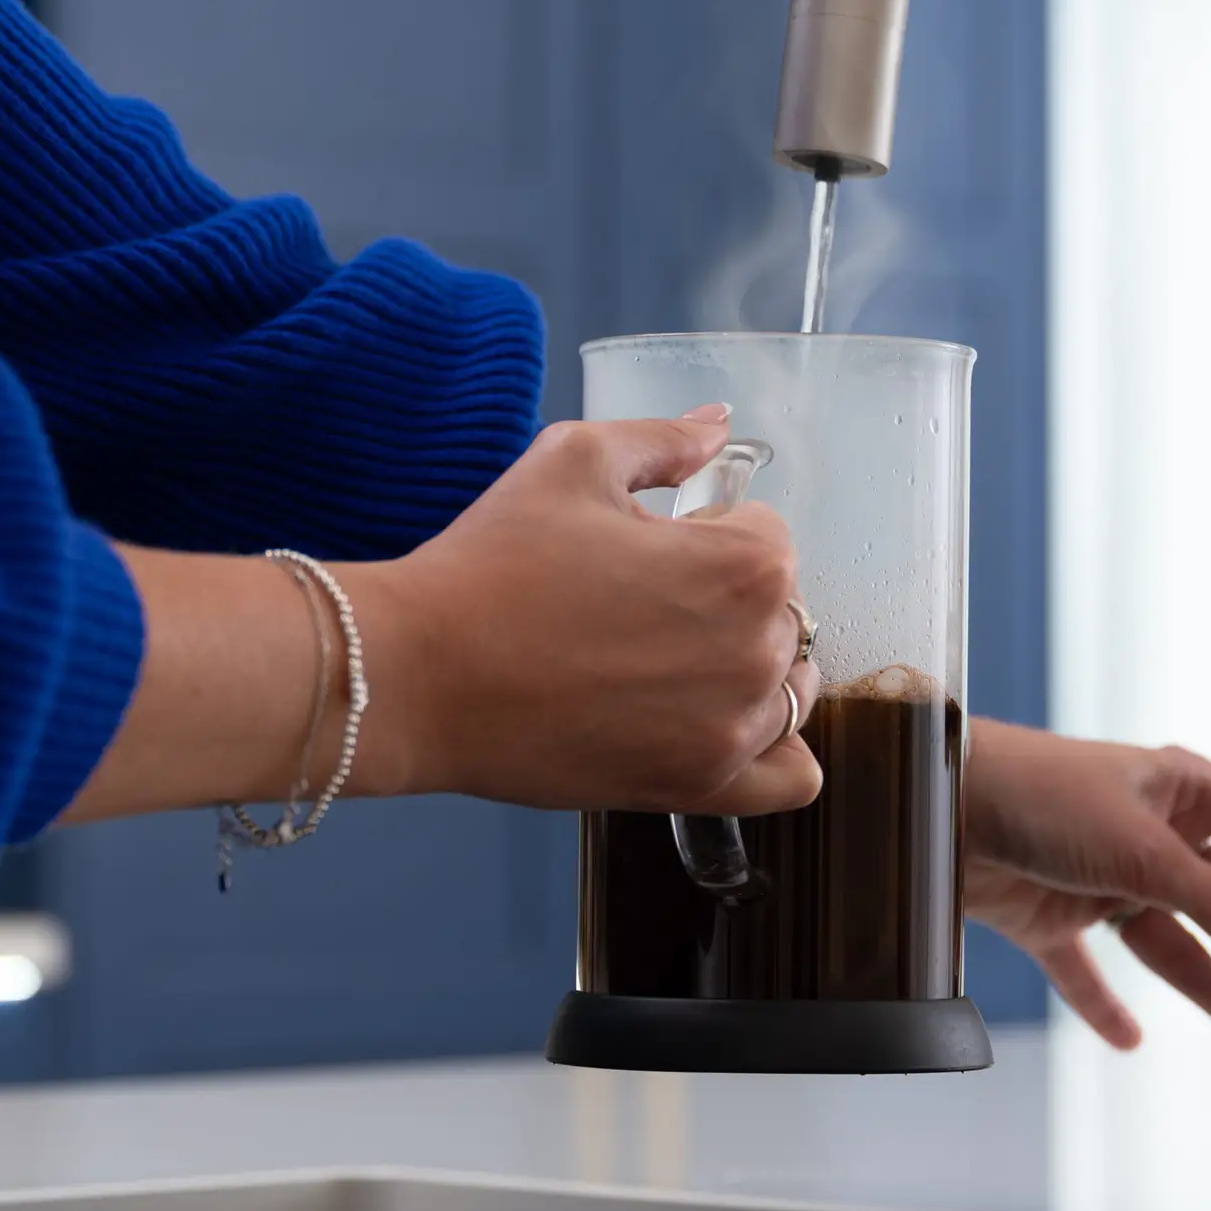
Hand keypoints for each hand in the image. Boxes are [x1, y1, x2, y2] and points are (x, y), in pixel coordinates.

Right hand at [359, 409, 821, 814]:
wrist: (418, 675)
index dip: (705, 531)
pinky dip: (773, 750)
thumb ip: (664, 440)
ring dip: (744, 668)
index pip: (768, 535)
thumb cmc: (492, 565)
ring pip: (787, 687)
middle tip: (635, 605)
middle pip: (781, 612)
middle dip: (723, 599)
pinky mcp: (700, 786)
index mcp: (747, 564)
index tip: (647, 549)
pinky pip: (792, 778)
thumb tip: (717, 425)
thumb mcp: (574, 459)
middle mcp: (759, 651)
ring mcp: (734, 728)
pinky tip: (717, 723)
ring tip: (658, 661)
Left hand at [962, 719, 1210, 1055]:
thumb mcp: (1145, 852)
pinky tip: (1130, 1039)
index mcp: (1183, 791)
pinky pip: (1089, 970)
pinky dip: (1106, 1005)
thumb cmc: (1039, 790)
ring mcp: (1102, 876)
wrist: (935, 804)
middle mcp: (1150, 833)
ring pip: (1173, 946)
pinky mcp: (1053, 916)